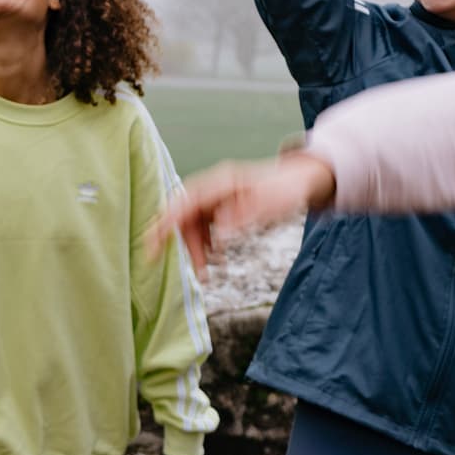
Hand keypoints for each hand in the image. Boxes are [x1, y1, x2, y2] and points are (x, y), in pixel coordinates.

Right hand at [152, 152, 335, 278]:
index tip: (153, 244)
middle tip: (185, 270)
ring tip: (206, 274)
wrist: (300, 181)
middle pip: (184, 215)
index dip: (166, 222)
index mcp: (221, 182)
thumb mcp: (270, 204)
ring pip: (192, 224)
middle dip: (182, 244)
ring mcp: (215, 197)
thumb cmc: (287, 189)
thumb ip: (244, 216)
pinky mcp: (220, 207)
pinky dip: (205, 245)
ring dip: (195, 249)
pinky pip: (203, 227)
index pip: (185, 202)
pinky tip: (215, 259)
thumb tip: (220, 231)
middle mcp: (213, 188)